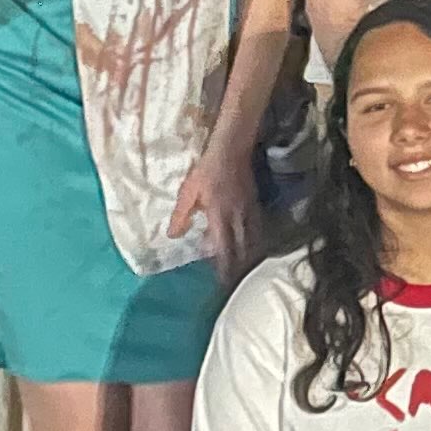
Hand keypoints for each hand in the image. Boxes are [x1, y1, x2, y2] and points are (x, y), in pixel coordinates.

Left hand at [170, 133, 262, 276]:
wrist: (231, 149)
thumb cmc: (206, 170)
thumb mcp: (187, 192)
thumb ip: (180, 215)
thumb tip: (172, 236)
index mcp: (219, 216)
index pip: (223, 247)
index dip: (223, 266)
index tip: (222, 281)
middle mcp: (237, 217)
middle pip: (241, 248)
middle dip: (239, 266)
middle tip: (235, 282)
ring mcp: (249, 211)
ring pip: (252, 240)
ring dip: (248, 256)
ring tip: (246, 270)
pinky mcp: (255, 204)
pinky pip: (257, 228)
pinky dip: (256, 241)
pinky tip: (253, 246)